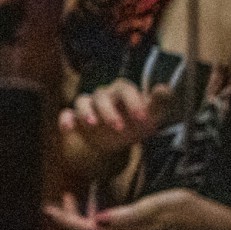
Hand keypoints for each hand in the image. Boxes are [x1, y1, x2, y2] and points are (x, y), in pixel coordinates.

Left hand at [46, 187, 230, 229]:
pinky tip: (93, 209)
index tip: (48, 209)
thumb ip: (127, 216)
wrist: (208, 222)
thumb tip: (97, 221)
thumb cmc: (184, 209)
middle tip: (55, 202)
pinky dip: (93, 221)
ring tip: (68, 201)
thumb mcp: (156, 207)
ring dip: (79, 221)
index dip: (66, 221)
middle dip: (69, 221)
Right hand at [58, 77, 173, 162]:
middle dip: (109, 111)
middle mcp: (103, 96)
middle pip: (101, 95)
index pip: (125, 88)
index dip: (133, 101)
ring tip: (93, 125)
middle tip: (118, 127)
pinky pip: (66, 114)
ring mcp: (88, 107)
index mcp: (121, 92)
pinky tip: (68, 129)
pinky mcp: (75, 119)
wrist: (114, 141)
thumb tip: (164, 87)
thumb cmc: (134, 124)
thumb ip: (158, 103)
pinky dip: (66, 120)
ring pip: (82, 101)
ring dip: (86, 112)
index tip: (141, 118)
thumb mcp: (150, 116)